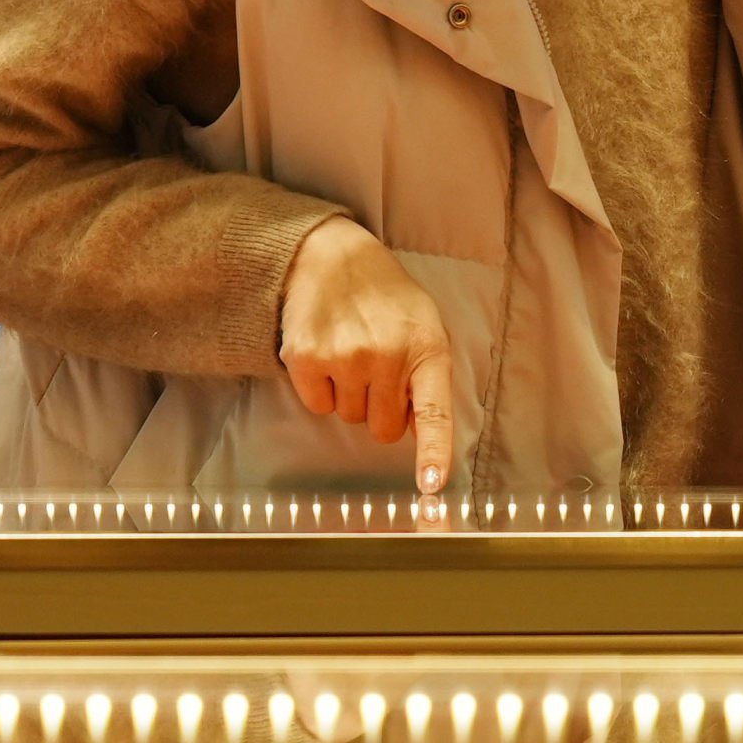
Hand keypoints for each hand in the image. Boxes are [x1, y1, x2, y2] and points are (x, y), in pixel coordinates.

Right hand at [278, 215, 456, 494]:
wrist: (331, 255)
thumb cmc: (383, 297)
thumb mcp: (423, 325)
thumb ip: (426, 376)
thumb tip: (416, 431)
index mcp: (427, 349)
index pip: (434, 414)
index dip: (433, 454)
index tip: (430, 487)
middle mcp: (388, 356)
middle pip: (383, 429)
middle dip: (379, 409)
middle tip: (373, 369)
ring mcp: (346, 359)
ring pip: (348, 417)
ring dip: (348, 395)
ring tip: (349, 351)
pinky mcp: (307, 359)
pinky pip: (317, 406)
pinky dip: (319, 389)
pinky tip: (325, 354)